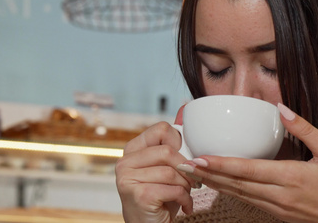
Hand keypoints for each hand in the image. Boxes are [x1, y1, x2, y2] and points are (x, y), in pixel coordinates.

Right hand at [115, 105, 195, 222]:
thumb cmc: (161, 196)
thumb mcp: (165, 167)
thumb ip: (172, 145)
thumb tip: (185, 111)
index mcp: (132, 149)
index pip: (161, 129)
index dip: (179, 143)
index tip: (183, 159)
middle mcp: (125, 162)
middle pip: (167, 151)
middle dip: (186, 168)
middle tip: (192, 181)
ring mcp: (128, 178)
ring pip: (172, 172)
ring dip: (186, 186)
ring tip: (186, 194)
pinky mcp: (138, 195)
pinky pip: (173, 189)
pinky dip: (185, 199)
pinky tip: (184, 206)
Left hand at [182, 103, 317, 221]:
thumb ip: (304, 129)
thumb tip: (282, 109)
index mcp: (291, 177)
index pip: (248, 170)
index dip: (222, 164)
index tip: (201, 158)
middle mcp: (279, 194)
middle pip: (236, 184)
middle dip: (209, 174)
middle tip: (185, 165)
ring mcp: (277, 207)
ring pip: (239, 195)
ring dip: (215, 184)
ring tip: (194, 174)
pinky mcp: (278, 213)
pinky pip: (248, 201)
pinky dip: (230, 192)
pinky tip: (220, 185)